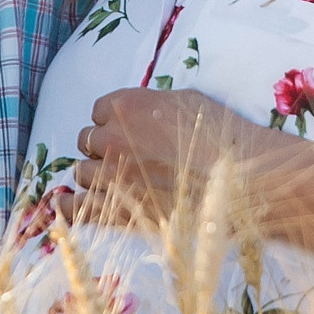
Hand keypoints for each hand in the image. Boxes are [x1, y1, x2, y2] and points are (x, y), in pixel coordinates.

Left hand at [73, 87, 261, 221]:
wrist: (241, 184)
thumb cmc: (221, 140)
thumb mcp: (187, 102)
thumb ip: (152, 105)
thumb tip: (139, 113)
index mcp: (127, 106)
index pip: (99, 111)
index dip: (112, 122)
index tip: (127, 133)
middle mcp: (111, 138)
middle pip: (87, 141)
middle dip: (104, 149)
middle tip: (130, 161)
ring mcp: (109, 176)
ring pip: (82, 173)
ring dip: (97, 177)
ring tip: (124, 185)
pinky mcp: (113, 210)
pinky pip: (74, 207)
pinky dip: (72, 207)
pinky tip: (76, 207)